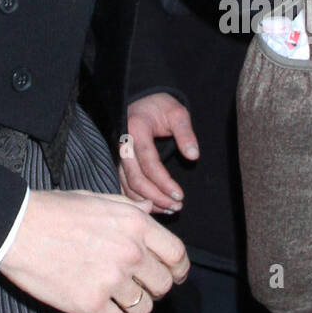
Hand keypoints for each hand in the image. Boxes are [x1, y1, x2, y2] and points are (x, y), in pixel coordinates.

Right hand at [0, 188, 189, 312]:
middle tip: (135, 285)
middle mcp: (129, 252)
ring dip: (131, 306)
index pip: (177, 255)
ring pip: (144, 309)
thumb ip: (129, 207)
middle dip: (153, 288)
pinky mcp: (91, 304)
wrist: (16, 227)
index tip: (173, 276)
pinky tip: (100, 310)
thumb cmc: (54, 209)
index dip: (179, 269)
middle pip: (164, 285)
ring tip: (112, 295)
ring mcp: (111, 280)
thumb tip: (150, 210)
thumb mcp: (97, 198)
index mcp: (134, 224)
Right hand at [119, 93, 198, 213]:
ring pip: (128, 186)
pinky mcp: (119, 164)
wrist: (142, 103)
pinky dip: (138, 200)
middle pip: (136, 178)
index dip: (164, 181)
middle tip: (177, 206)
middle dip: (157, 197)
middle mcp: (123, 144)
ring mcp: (118, 155)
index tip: (180, 195)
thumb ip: (185, 133)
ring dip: (148, 201)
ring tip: (170, 209)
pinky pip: (124, 187)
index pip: (149, 162)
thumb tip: (193, 156)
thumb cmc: (160, 108)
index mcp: (136, 129)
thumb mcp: (176, 112)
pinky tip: (155, 206)